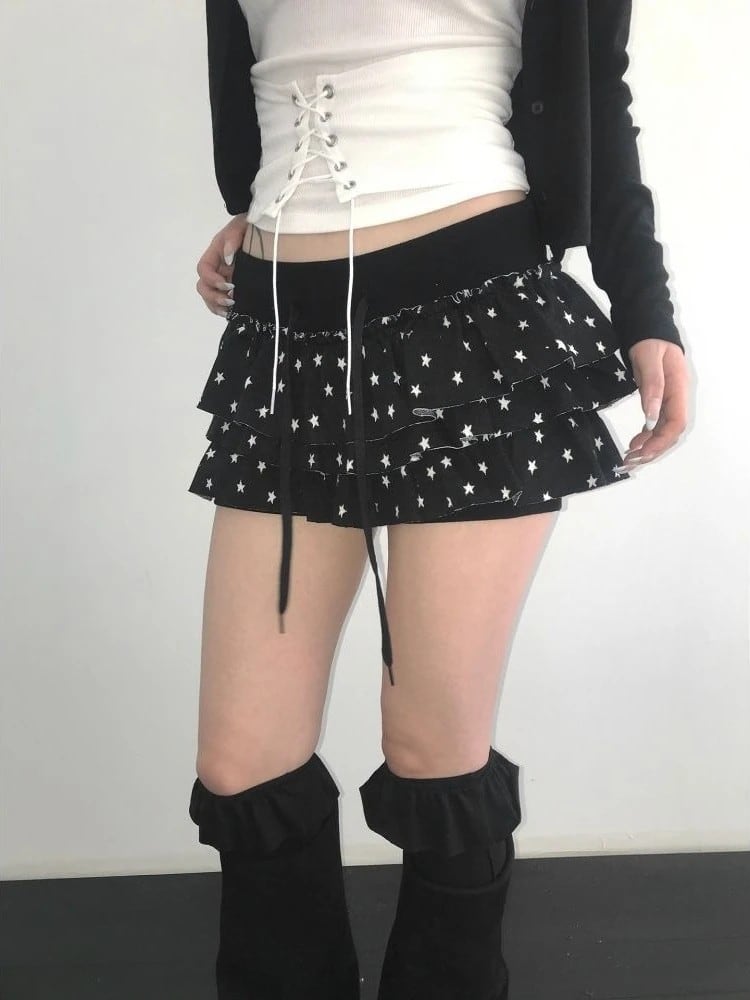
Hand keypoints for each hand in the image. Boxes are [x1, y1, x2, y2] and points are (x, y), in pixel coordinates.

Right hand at [196, 215, 248, 317]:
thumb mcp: (242, 224)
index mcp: (215, 253)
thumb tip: (228, 257)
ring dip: (218, 306)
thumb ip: (233, 237)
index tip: (227, 285)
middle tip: (231, 300)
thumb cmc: (253, 226)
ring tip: (232, 309)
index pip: (203, 269)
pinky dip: (225, 310)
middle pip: (203, 287)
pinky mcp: (234, 289)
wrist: (270, 230)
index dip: (211, 279)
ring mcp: (224, 280)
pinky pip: (222, 304)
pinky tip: (235, 313)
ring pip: (210, 298)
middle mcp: (217, 268)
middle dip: (214, 296)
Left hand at [617, 339, 688, 471]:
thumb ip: (652, 385)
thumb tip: (651, 416)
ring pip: (663, 432)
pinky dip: (646, 438)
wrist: (647, 328)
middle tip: (630, 461)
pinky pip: (655, 425)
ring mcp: (668, 401)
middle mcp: (676, 398)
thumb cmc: (648, 341)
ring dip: (648, 447)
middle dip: (653, 450)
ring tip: (629, 458)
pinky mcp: (658, 402)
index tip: (642, 452)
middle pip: (671, 432)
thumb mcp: (648, 358)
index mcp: (679, 388)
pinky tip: (634, 445)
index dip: (661, 440)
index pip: (677, 422)